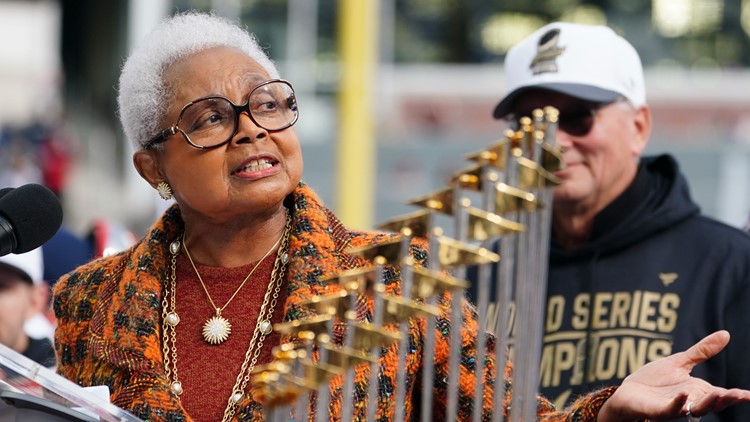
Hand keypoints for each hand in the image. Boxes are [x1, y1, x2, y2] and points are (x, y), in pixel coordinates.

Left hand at [597, 330, 749, 420]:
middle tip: (741, 395)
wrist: (629, 391)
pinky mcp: (658, 410)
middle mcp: (690, 401)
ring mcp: (675, 406)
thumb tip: (726, 333)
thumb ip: (702, 351)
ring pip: (696, 409)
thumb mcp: (681, 362)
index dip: (736, 395)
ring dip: (708, 403)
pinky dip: (679, 403)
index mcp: (698, 390)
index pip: (720, 394)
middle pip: (712, 403)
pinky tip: (684, 394)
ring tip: (720, 395)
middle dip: (727, 400)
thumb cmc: (655, 380)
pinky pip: (671, 408)